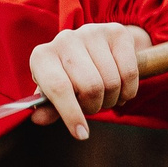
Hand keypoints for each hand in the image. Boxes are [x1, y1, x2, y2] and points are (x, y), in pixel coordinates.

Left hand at [28, 23, 151, 139]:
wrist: (93, 47)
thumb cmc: (68, 76)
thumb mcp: (54, 92)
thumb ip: (48, 107)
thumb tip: (38, 118)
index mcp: (42, 57)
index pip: (58, 87)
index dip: (72, 114)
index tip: (81, 134)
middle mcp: (64, 39)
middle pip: (91, 88)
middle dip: (95, 107)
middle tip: (92, 106)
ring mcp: (91, 33)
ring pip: (111, 82)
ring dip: (112, 99)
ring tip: (105, 95)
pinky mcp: (116, 32)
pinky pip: (129, 73)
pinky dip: (129, 90)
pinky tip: (120, 88)